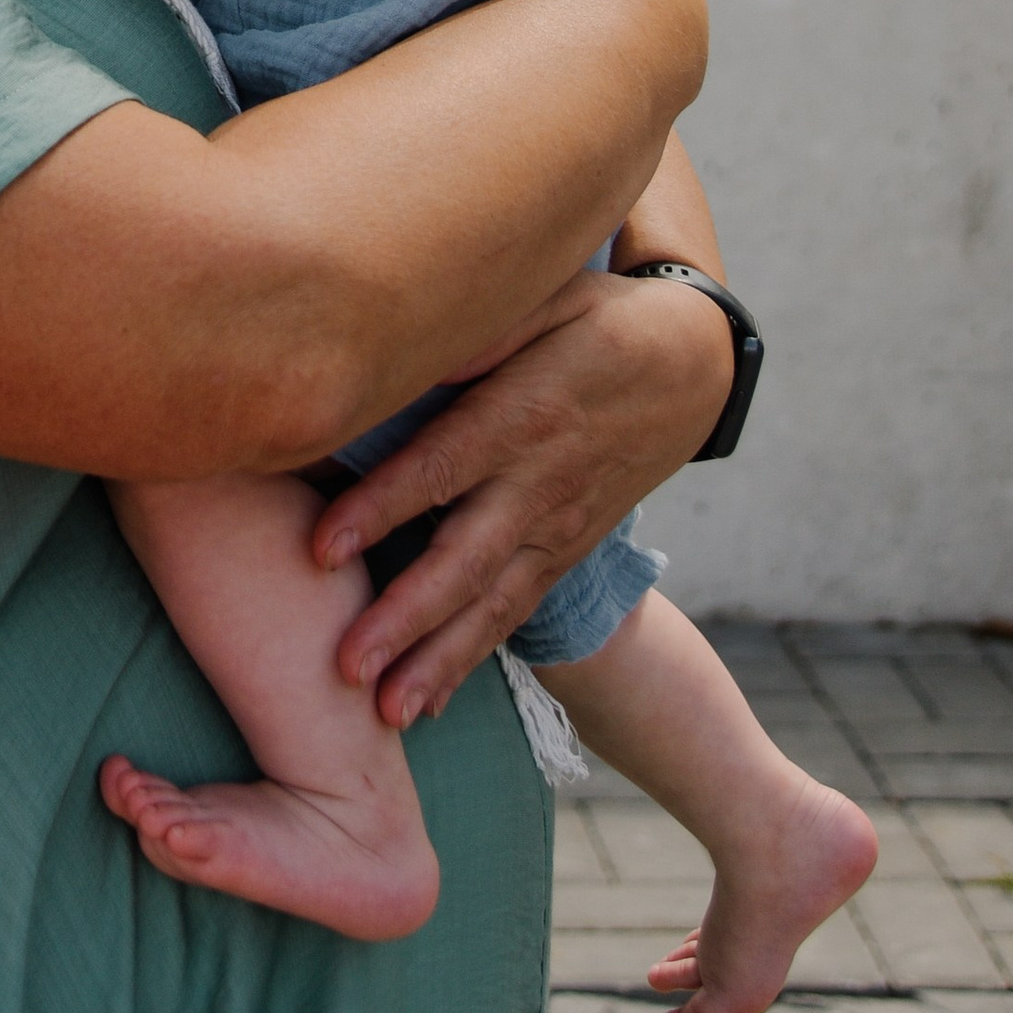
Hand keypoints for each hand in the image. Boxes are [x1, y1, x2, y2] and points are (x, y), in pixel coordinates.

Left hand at [312, 268, 735, 727]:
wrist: (691, 369)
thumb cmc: (597, 318)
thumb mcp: (550, 298)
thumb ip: (481, 326)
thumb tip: (408, 341)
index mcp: (525, 414)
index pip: (441, 468)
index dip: (382, 507)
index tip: (321, 547)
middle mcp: (539, 483)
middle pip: (465, 558)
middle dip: (405, 617)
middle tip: (347, 665)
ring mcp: (556, 526)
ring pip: (492, 604)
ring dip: (437, 660)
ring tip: (385, 713)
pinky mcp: (565, 551)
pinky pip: (516, 612)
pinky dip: (473, 658)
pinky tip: (430, 701)